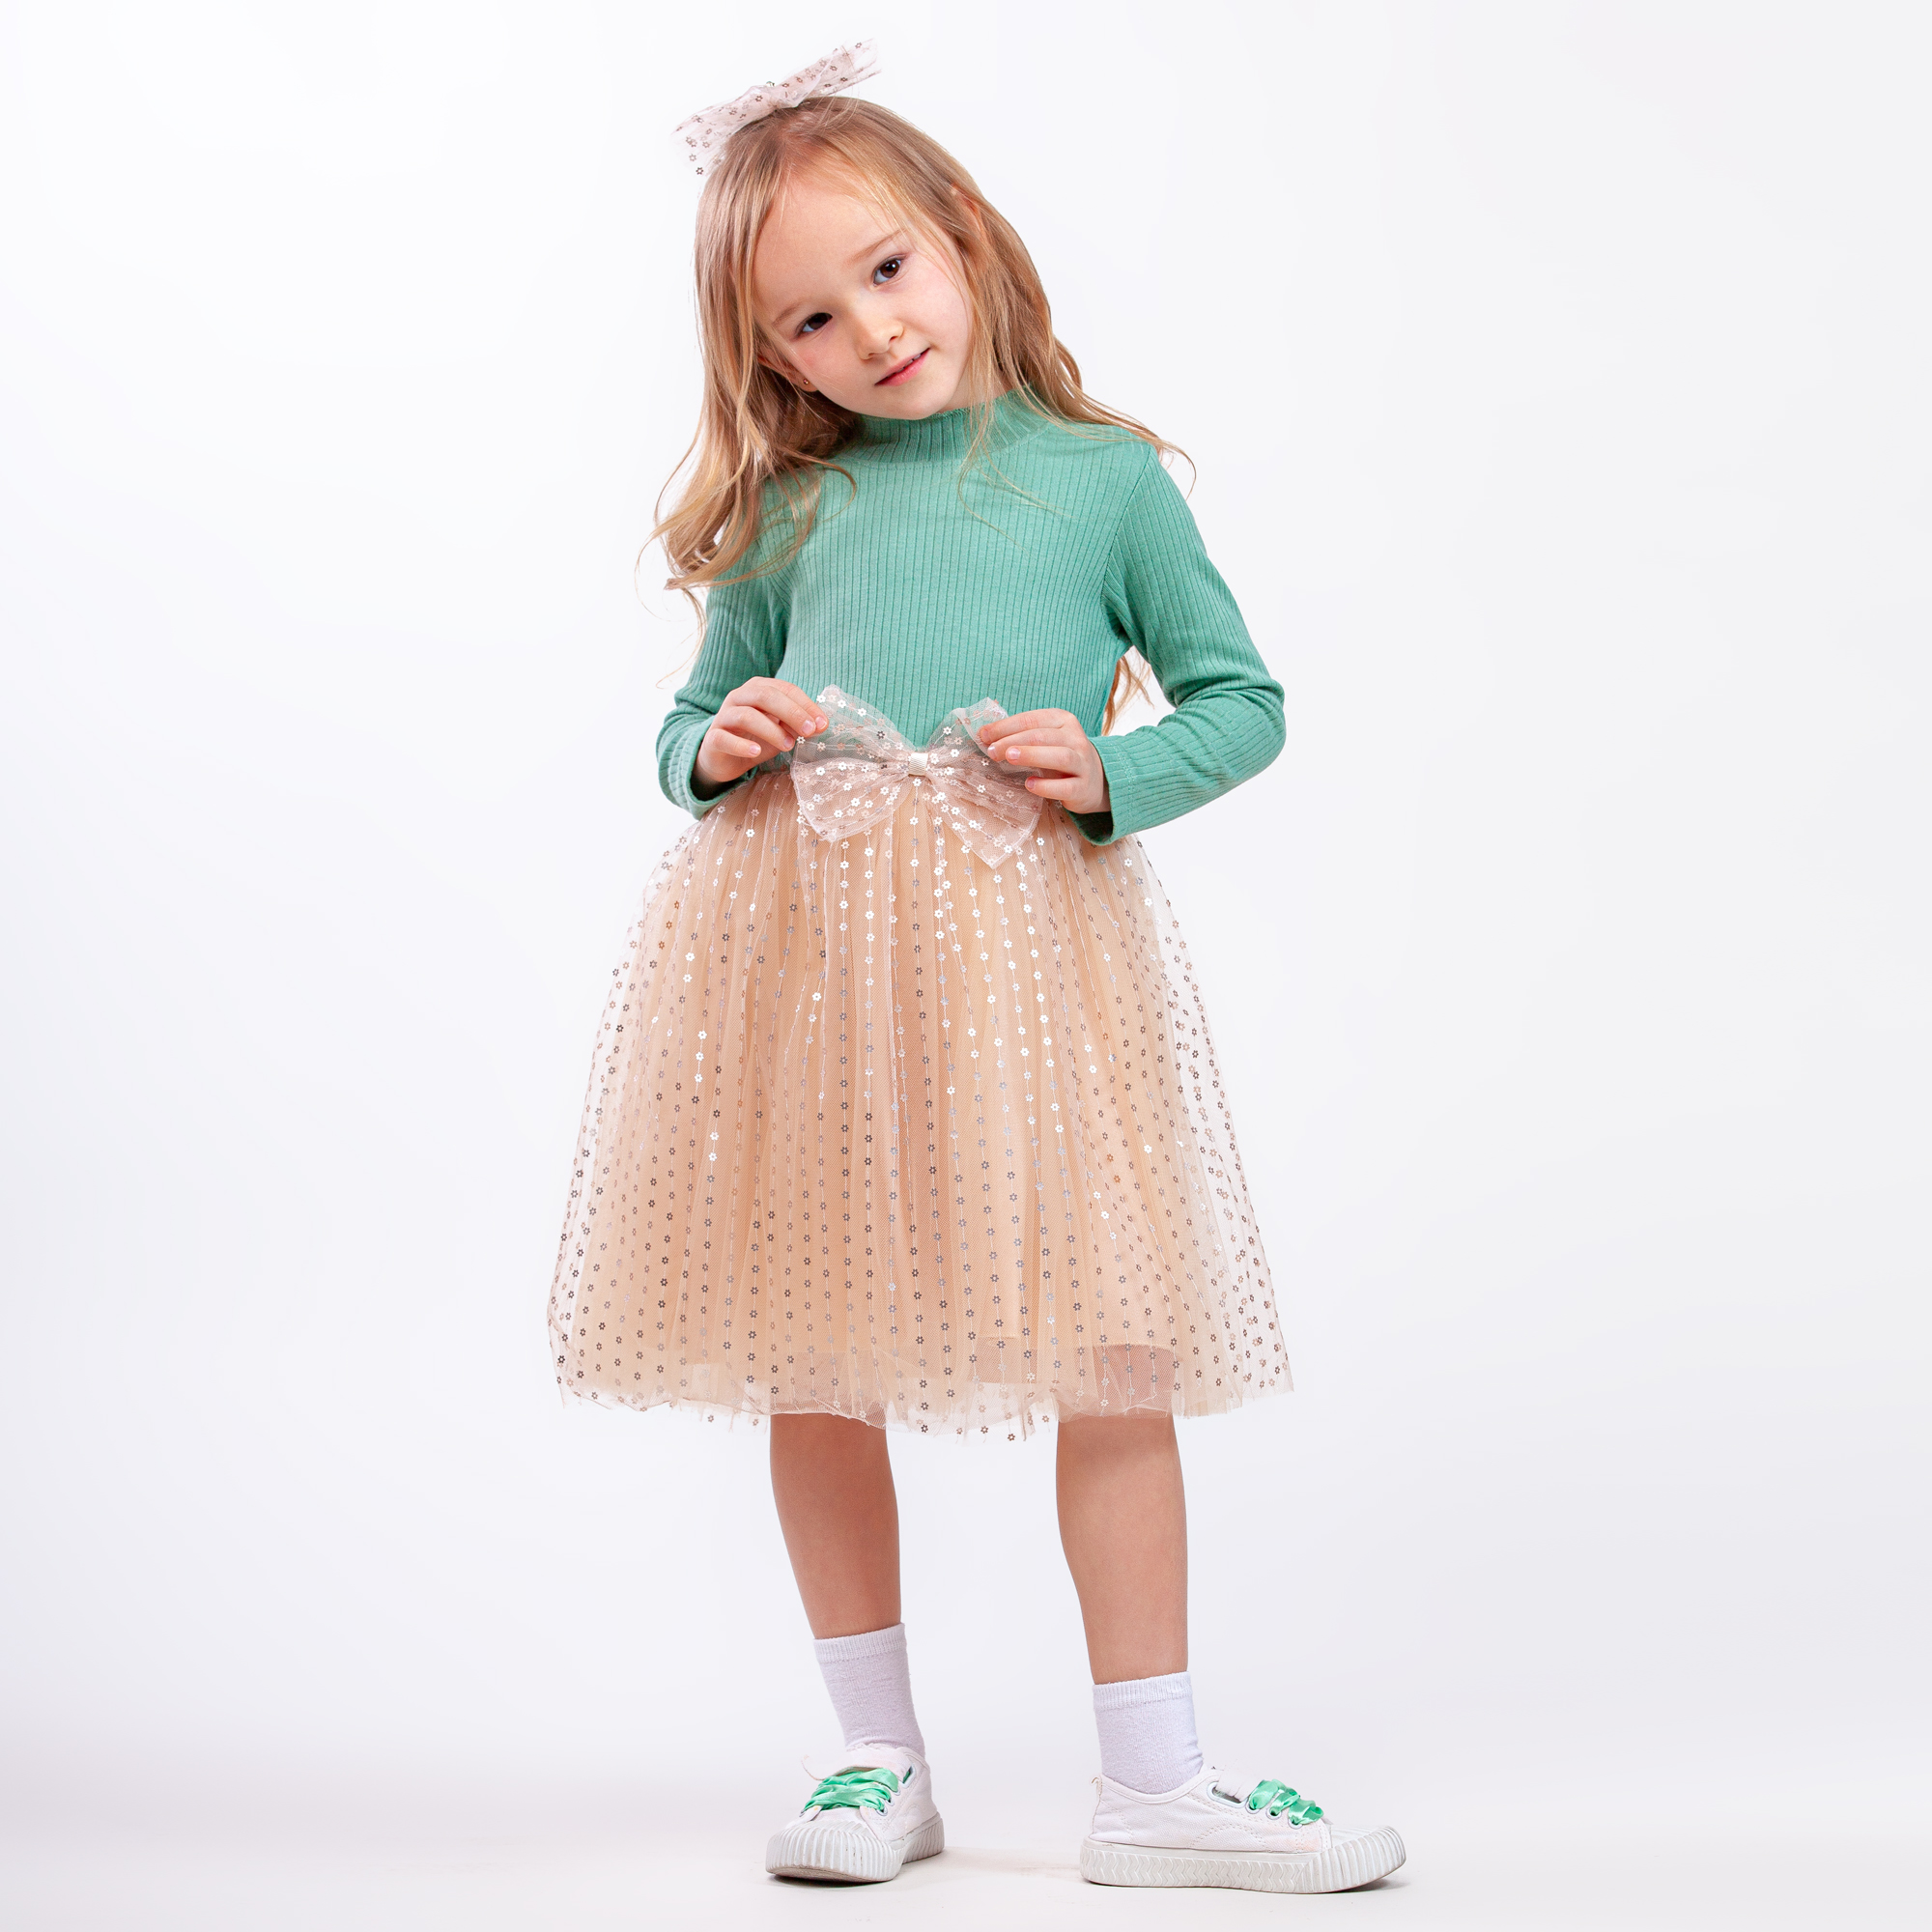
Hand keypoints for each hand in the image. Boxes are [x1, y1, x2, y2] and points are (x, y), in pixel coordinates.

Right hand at [694, 678, 826, 792]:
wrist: (724, 759)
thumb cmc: (755, 739)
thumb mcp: (781, 731)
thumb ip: (797, 725)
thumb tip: (820, 725)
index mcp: (758, 689)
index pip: (784, 688)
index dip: (805, 704)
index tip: (822, 723)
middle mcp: (739, 697)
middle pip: (765, 696)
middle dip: (791, 712)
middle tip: (809, 731)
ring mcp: (724, 716)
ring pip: (746, 715)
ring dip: (771, 730)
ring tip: (788, 745)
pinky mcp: (713, 738)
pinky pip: (725, 738)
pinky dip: (742, 745)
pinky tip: (756, 752)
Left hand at [976, 709, 1109, 815]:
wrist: (1096, 780)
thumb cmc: (1060, 755)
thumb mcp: (1046, 738)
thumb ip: (1020, 733)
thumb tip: (985, 733)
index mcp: (1063, 721)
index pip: (1032, 719)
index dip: (1006, 726)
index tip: (983, 736)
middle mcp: (1076, 738)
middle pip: (1043, 736)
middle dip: (1014, 741)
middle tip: (992, 751)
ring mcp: (1083, 763)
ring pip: (1060, 756)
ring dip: (1032, 755)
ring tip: (1009, 758)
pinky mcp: (1083, 788)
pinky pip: (1066, 786)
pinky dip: (1047, 786)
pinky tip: (1030, 784)